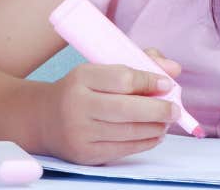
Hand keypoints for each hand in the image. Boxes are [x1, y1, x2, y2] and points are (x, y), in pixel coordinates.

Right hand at [39, 48, 181, 164]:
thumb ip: (139, 64)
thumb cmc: (81, 91)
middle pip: (127, 109)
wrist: (44, 119)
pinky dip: (144, 142)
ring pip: (128, 132)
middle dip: (158, 110)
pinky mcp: (85, 153)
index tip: (166, 84)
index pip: (122, 78)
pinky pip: (123, 150)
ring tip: (166, 122)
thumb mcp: (101, 70)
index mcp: (82, 78)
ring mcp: (80, 132)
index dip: (149, 81)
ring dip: (155, 127)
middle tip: (175, 109)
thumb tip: (173, 69)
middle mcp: (77, 105)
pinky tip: (155, 135)